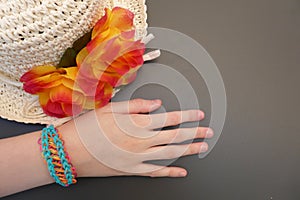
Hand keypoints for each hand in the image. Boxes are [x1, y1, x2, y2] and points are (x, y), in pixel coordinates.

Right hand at [61, 99, 212, 177]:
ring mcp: (138, 159)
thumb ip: (137, 106)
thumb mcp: (111, 108)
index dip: (188, 116)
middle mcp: (142, 142)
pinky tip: (181, 172)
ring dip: (189, 151)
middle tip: (209, 132)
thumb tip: (158, 104)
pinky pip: (156, 172)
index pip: (171, 119)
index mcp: (138, 125)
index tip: (199, 115)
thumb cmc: (88, 128)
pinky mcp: (132, 170)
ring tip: (202, 148)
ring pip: (171, 154)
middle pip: (176, 137)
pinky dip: (170, 172)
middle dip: (195, 133)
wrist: (70, 150)